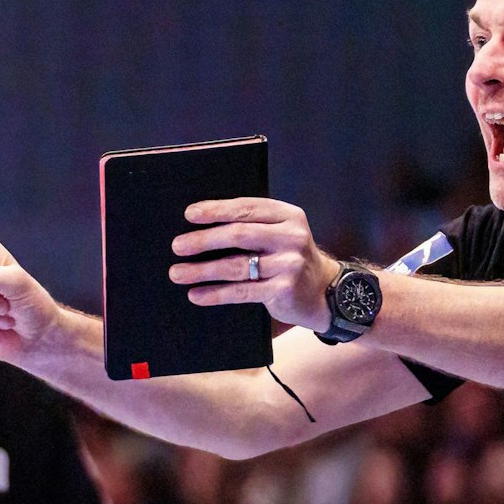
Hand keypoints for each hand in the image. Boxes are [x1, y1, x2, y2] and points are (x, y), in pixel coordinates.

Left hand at [169, 199, 339, 331]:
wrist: (325, 291)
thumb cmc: (291, 258)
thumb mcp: (281, 233)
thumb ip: (254, 225)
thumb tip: (203, 224)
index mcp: (288, 216)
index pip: (247, 208)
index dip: (216, 210)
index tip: (190, 215)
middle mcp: (291, 237)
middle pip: (239, 235)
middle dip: (203, 240)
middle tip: (178, 246)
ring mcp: (289, 265)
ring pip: (236, 265)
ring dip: (202, 270)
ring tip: (177, 273)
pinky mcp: (283, 290)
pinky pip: (242, 291)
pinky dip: (216, 293)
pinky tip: (197, 294)